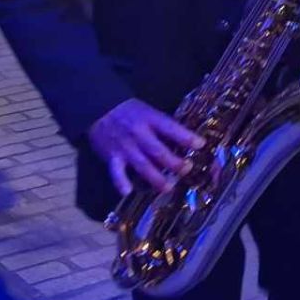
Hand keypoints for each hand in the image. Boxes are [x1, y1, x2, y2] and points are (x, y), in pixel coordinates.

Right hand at [88, 98, 203, 197]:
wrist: (98, 107)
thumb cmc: (130, 111)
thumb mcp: (149, 112)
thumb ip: (162, 127)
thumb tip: (183, 143)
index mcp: (150, 119)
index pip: (171, 128)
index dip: (186, 137)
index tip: (200, 145)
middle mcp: (138, 134)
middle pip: (158, 151)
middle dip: (174, 162)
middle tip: (187, 169)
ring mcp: (125, 147)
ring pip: (142, 164)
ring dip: (155, 178)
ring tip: (168, 187)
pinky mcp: (111, 157)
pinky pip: (116, 172)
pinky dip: (121, 182)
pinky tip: (128, 192)